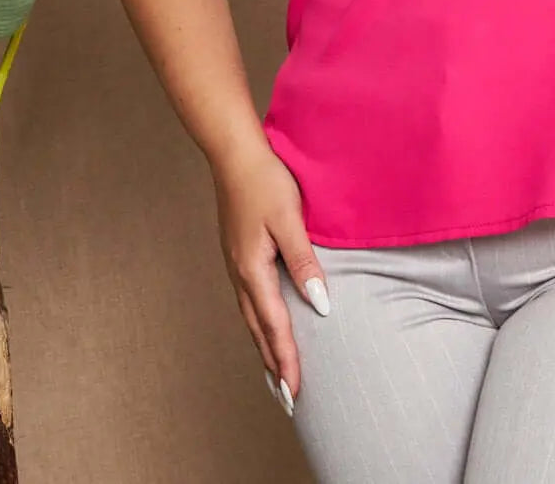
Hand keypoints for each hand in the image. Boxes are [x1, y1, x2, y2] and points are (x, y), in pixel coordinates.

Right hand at [210, 141, 330, 412]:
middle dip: (273, 365)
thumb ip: (304, 262)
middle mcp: (240, 274)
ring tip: (276, 374)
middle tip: (287, 398)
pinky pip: (250, 301)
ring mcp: (236, 265)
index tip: (295, 391)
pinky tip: (265, 326)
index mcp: (253, 269)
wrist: (234, 155)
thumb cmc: (265, 182)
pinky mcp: (239, 255)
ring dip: (264, 347)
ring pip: (251, 318)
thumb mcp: (289, 220)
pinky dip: (259, 324)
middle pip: (258, 330)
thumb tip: (320, 304)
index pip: (274, 325)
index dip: (286, 359)